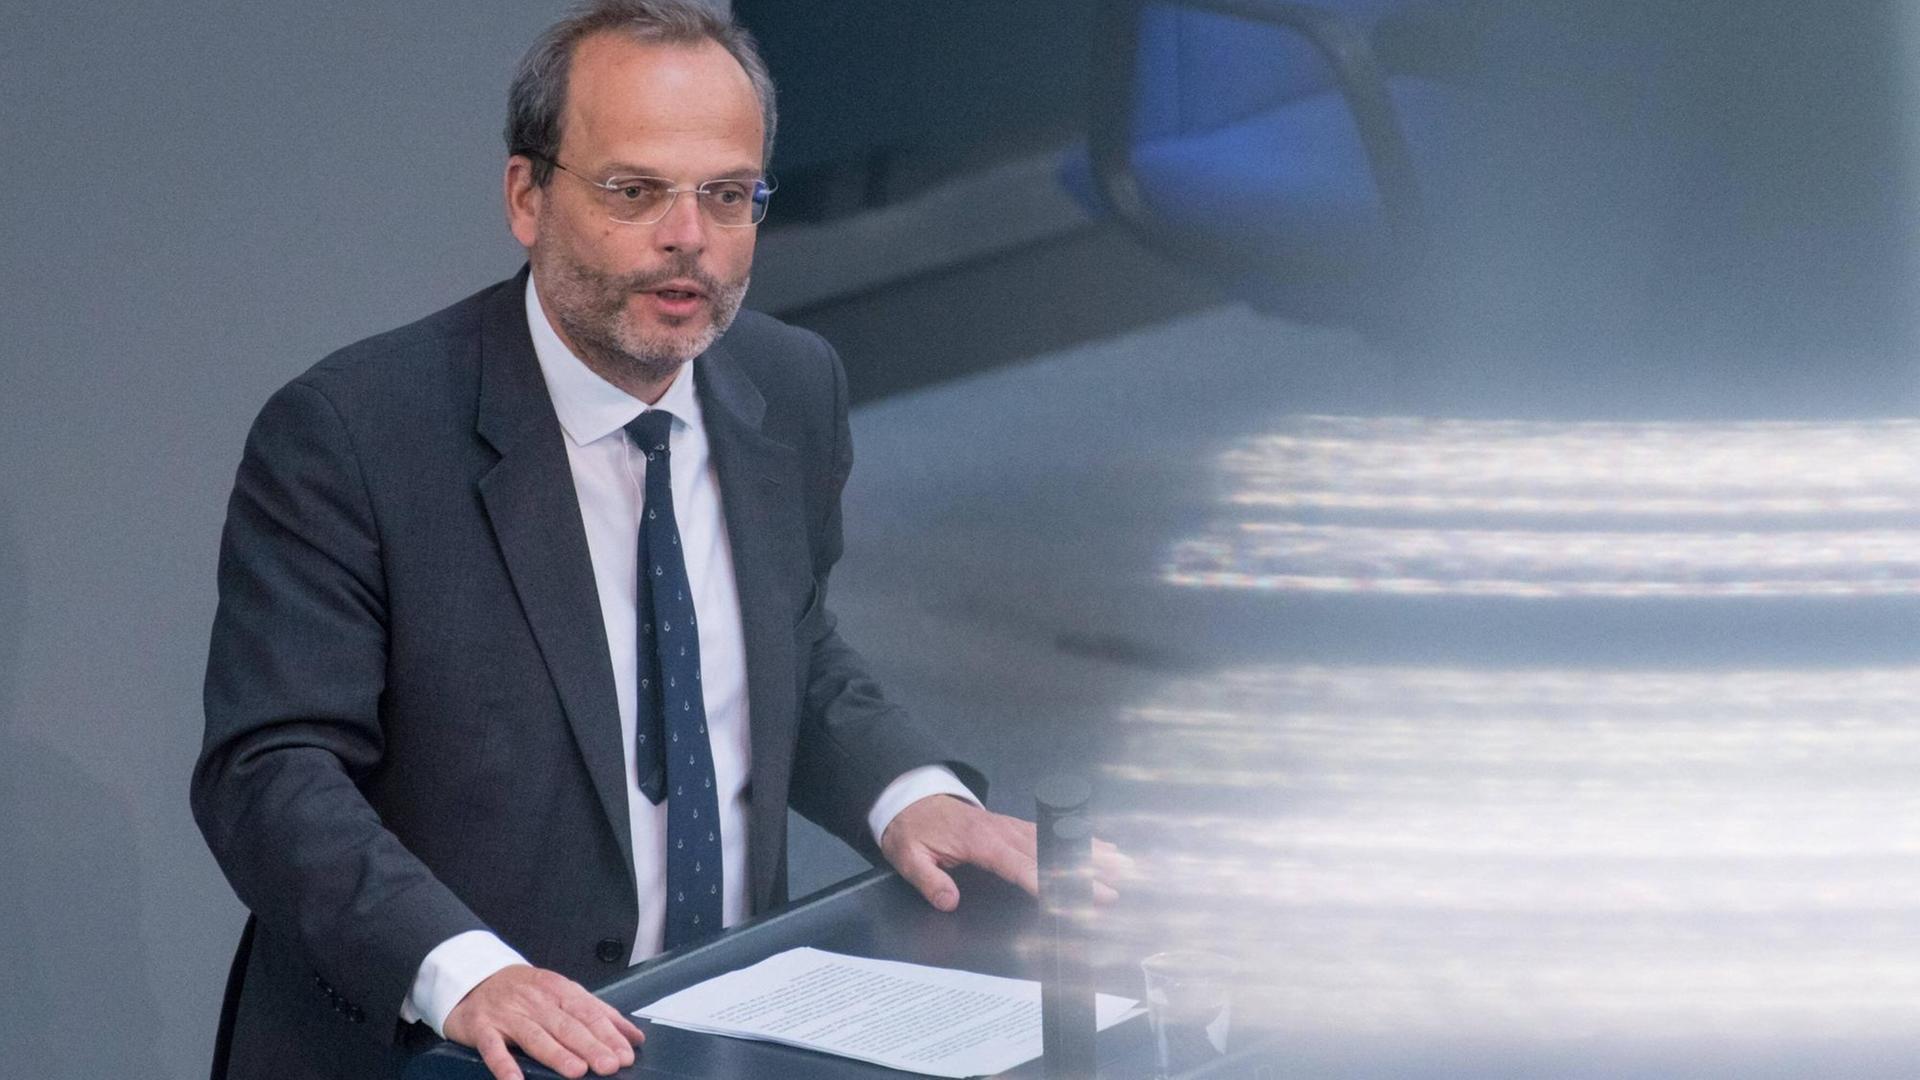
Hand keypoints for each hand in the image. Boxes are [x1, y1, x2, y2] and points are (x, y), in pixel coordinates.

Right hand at [443, 964, 644, 1079]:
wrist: (474, 979)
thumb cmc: (526, 991)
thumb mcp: (564, 994)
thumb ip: (599, 1014)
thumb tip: (634, 1036)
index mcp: (559, 990)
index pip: (589, 1013)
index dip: (609, 1035)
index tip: (626, 1055)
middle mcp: (535, 1001)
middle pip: (567, 1025)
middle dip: (590, 1046)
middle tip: (609, 1065)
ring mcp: (508, 1014)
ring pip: (536, 1036)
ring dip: (557, 1054)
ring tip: (576, 1071)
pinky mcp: (482, 1027)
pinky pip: (493, 1047)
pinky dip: (504, 1064)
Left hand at [879, 794, 1132, 911]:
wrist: (911, 798)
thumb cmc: (912, 828)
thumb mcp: (907, 856)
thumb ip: (929, 879)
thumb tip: (948, 900)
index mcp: (979, 840)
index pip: (1017, 864)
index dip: (1043, 881)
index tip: (1066, 896)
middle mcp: (1002, 831)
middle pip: (1047, 853)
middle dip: (1080, 871)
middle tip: (1111, 888)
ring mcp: (1011, 826)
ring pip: (1055, 841)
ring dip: (1087, 853)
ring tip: (1120, 865)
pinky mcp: (1014, 826)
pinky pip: (1050, 833)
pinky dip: (1077, 839)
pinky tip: (1099, 846)